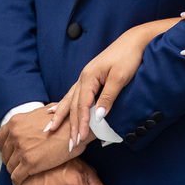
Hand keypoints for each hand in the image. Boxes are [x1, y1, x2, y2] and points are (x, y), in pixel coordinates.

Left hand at [0, 105, 83, 184]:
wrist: (78, 128)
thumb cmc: (66, 120)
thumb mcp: (43, 113)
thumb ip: (32, 120)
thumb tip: (32, 122)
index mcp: (16, 122)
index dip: (5, 148)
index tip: (11, 153)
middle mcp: (15, 134)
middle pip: (4, 154)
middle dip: (11, 160)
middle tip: (19, 165)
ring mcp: (21, 149)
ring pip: (10, 167)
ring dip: (16, 171)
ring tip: (23, 174)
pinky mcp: (29, 163)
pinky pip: (16, 177)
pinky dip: (18, 182)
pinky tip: (23, 182)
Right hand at [50, 25, 150, 146]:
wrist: (133, 41)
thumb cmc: (127, 57)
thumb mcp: (120, 78)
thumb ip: (108, 97)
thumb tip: (98, 116)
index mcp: (89, 77)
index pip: (82, 105)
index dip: (82, 122)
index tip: (80, 138)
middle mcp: (83, 77)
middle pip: (74, 104)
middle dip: (70, 124)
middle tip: (69, 143)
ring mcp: (85, 77)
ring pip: (70, 99)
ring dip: (62, 115)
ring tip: (51, 127)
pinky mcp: (90, 78)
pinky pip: (74, 94)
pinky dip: (65, 104)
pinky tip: (59, 109)